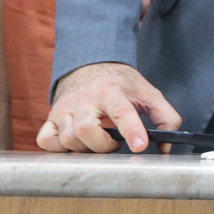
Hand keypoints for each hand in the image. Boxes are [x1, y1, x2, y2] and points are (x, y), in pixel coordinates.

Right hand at [36, 62, 181, 153]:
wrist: (91, 64)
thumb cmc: (120, 83)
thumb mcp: (148, 93)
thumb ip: (165, 117)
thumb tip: (166, 146)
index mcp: (113, 91)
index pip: (122, 112)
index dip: (131, 131)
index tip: (140, 146)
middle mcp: (85, 99)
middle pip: (85, 130)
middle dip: (103, 145)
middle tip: (114, 143)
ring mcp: (65, 108)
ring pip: (67, 138)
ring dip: (84, 148)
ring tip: (98, 141)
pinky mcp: (51, 117)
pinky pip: (46, 140)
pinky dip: (59, 148)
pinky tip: (75, 143)